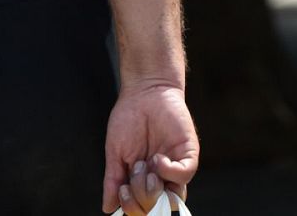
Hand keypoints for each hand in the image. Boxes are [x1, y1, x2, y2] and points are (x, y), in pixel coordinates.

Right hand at [102, 84, 197, 213]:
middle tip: (132, 175)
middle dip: (142, 197)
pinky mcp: (188, 153)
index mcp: (145, 178)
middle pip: (159, 204)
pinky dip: (169, 172)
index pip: (145, 206)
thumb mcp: (115, 153)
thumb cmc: (127, 119)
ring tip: (143, 166)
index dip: (134, 206)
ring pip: (174, 196)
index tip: (123, 192)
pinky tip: (157, 158)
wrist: (142, 92)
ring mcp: (176, 165)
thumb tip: (108, 208)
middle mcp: (163, 176)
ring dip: (154, 187)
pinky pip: (185, 174)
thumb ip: (113, 181)